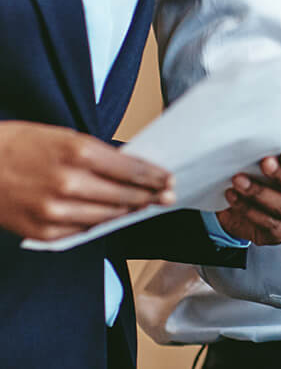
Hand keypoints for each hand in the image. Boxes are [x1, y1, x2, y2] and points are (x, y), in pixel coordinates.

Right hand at [0, 121, 174, 239]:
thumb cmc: (22, 145)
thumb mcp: (66, 137)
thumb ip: (100, 155)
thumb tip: (132, 170)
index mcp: (80, 152)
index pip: (133, 170)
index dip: (155, 177)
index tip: (169, 179)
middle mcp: (70, 183)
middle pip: (125, 196)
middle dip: (150, 196)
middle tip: (166, 196)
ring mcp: (55, 211)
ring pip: (107, 216)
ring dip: (127, 210)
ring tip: (140, 205)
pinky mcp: (42, 231)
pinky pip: (82, 231)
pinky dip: (97, 223)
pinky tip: (107, 216)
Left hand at [217, 143, 280, 246]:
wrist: (243, 201)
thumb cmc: (259, 174)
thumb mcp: (265, 157)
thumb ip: (268, 151)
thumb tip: (256, 144)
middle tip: (263, 164)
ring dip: (260, 193)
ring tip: (238, 181)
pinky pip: (271, 225)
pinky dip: (249, 211)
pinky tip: (234, 198)